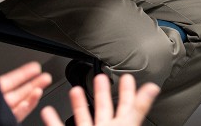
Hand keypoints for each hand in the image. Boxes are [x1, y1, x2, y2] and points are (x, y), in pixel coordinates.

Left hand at [0, 60, 51, 121]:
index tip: (34, 67)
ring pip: (22, 102)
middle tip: (45, 76)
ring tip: (43, 84)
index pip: (11, 80)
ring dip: (33, 93)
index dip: (23, 73)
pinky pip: (18, 113)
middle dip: (34, 83)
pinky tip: (34, 97)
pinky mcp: (4, 120)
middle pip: (19, 91)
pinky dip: (27, 105)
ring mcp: (2, 112)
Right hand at [40, 74, 159, 125]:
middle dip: (103, 93)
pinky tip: (48, 112)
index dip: (128, 92)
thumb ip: (137, 109)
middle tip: (102, 79)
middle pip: (105, 110)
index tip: (127, 79)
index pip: (127, 108)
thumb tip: (152, 90)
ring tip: (76, 90)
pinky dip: (53, 122)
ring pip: (83, 118)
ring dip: (78, 104)